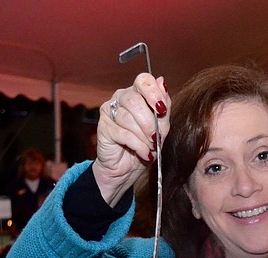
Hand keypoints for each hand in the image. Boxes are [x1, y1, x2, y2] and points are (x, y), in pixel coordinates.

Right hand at [93, 73, 169, 205]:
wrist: (129, 168)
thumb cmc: (146, 144)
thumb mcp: (161, 127)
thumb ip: (164, 107)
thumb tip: (163, 82)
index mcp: (137, 93)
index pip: (143, 80)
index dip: (153, 93)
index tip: (161, 110)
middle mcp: (121, 97)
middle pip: (134, 100)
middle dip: (150, 122)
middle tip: (157, 137)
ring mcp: (110, 110)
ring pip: (128, 118)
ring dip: (144, 136)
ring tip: (150, 146)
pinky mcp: (103, 126)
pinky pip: (123, 134)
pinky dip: (138, 145)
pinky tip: (143, 152)